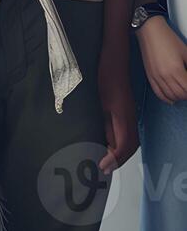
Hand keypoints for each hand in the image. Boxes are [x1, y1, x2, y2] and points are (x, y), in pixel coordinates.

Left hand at [96, 44, 137, 173]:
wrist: (113, 62)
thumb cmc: (104, 78)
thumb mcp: (100, 103)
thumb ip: (103, 123)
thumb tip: (103, 143)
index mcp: (123, 117)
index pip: (123, 145)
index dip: (114, 158)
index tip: (102, 166)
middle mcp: (130, 118)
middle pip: (130, 146)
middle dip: (118, 159)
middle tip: (103, 168)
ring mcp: (130, 115)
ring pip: (131, 141)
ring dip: (120, 153)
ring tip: (105, 161)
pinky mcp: (127, 112)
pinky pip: (128, 133)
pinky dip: (121, 143)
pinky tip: (108, 145)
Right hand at [139, 16, 186, 103]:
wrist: (150, 31)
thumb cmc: (168, 39)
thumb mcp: (186, 53)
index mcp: (176, 70)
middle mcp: (165, 76)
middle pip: (181, 94)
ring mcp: (156, 77)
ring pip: (170, 96)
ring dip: (179, 96)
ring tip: (184, 92)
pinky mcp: (149, 76)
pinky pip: (158, 93)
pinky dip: (166, 98)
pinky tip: (172, 100)